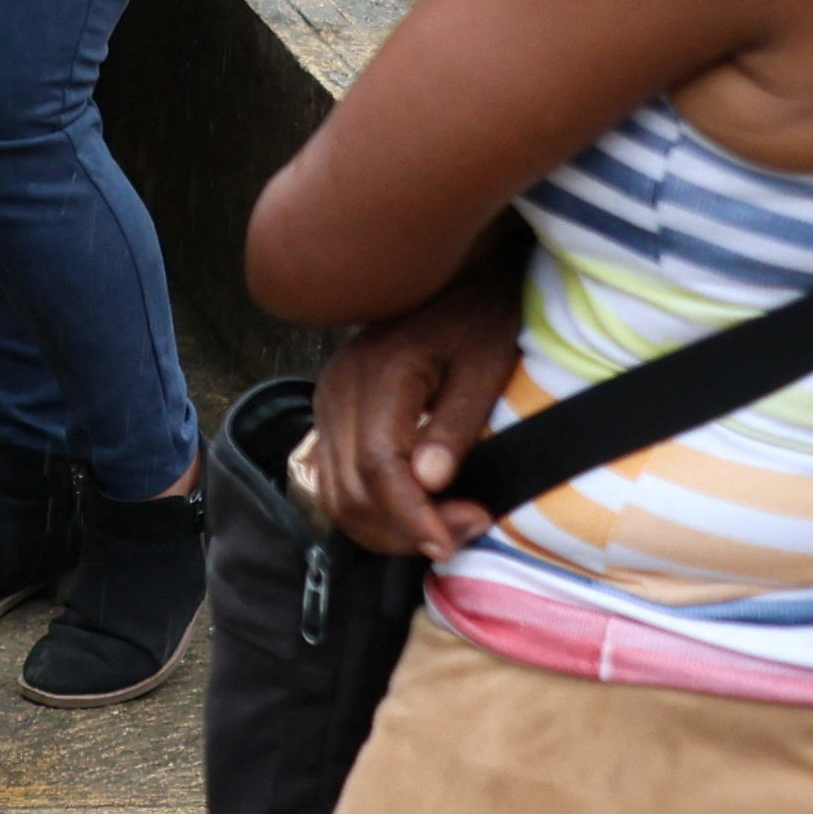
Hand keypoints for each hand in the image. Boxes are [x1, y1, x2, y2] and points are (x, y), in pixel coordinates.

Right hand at [308, 239, 527, 561]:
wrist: (447, 270)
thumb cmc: (476, 314)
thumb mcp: (484, 363)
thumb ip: (456, 423)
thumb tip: (429, 483)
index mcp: (380, 374)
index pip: (378, 466)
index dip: (411, 516)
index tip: (448, 543)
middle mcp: (339, 389)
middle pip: (351, 490)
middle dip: (405, 528)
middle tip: (464, 530)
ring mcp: (328, 400)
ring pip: (337, 494)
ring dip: (387, 527)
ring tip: (444, 526)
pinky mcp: (331, 410)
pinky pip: (335, 479)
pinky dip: (370, 509)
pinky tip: (414, 511)